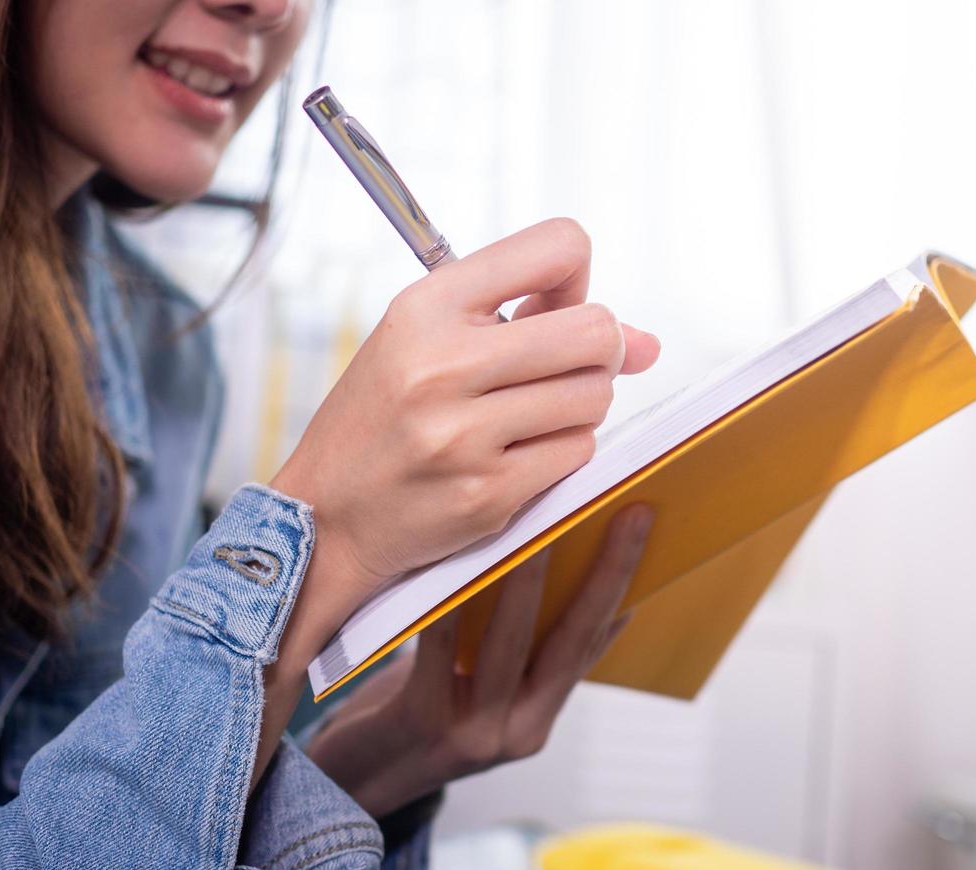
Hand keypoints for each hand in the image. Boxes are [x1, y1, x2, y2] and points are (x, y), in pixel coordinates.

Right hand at [269, 218, 659, 671]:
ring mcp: (465, 436)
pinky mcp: (487, 494)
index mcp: (423, 308)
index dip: (575, 277)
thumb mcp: (424, 339)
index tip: (553, 305)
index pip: (557, 246)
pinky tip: (517, 452)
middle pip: (596, 332)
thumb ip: (530, 316)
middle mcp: (442, 366)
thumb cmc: (382, 419)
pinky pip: (577, 452)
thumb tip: (648, 343)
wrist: (326, 516)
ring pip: (596, 397)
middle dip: (598, 349)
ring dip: (579, 403)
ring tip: (529, 412)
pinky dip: (562, 449)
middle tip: (562, 366)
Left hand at [305, 504, 653, 818]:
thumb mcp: (483, 697)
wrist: (351, 783)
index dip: (622, 586)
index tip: (643, 525)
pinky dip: (453, 602)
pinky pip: (442, 649)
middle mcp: (517, 731)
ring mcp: (474, 731)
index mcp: (537, 721)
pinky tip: (459, 559)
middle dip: (605, 574)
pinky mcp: (424, 719)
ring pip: (510, 643)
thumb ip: (527, 657)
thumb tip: (580, 585)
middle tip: (630, 515)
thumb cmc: (420, 717)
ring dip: (530, 579)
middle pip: (570, 643)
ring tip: (546, 525)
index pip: (591, 646)